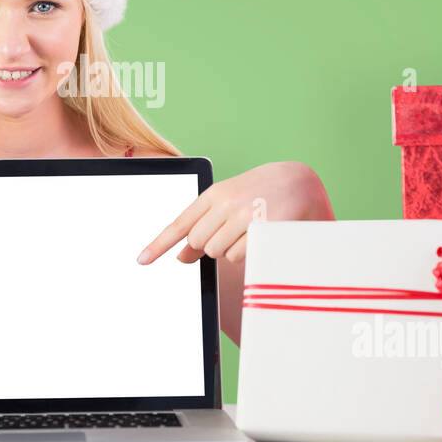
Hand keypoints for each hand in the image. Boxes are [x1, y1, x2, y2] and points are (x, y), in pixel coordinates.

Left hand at [136, 161, 330, 265]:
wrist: (300, 181)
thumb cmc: (260, 193)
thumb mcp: (228, 204)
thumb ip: (203, 226)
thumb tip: (181, 257)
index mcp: (214, 194)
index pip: (180, 224)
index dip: (159, 245)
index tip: (142, 260)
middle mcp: (226, 202)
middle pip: (200, 244)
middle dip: (212, 246)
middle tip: (232, 231)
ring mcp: (245, 215)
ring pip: (220, 253)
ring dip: (232, 250)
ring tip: (250, 231)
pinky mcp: (263, 228)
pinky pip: (242, 255)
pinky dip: (248, 253)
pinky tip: (260, 236)